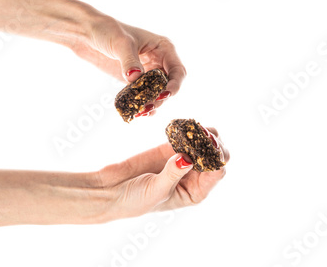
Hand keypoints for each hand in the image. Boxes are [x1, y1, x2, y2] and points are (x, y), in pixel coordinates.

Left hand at [72, 14, 186, 114]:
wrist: (87, 33)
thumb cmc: (107, 30)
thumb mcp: (120, 43)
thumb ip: (129, 60)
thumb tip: (136, 77)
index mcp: (163, 48)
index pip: (177, 70)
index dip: (174, 85)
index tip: (163, 95)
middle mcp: (159, 60)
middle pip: (169, 85)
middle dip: (161, 98)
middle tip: (146, 106)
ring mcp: (147, 72)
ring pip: (157, 93)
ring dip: (152, 104)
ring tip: (140, 111)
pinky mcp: (135, 81)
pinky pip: (143, 96)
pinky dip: (141, 104)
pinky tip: (136, 112)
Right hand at [97, 127, 229, 219]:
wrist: (110, 191)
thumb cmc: (135, 201)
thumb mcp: (157, 190)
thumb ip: (172, 174)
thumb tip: (187, 158)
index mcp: (195, 192)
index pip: (216, 173)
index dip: (217, 159)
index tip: (211, 146)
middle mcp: (193, 177)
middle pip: (214, 156)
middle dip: (214, 144)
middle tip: (206, 134)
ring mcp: (182, 160)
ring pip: (203, 143)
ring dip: (203, 134)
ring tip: (196, 127)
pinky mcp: (168, 148)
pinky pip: (184, 136)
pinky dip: (187, 129)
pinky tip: (184, 124)